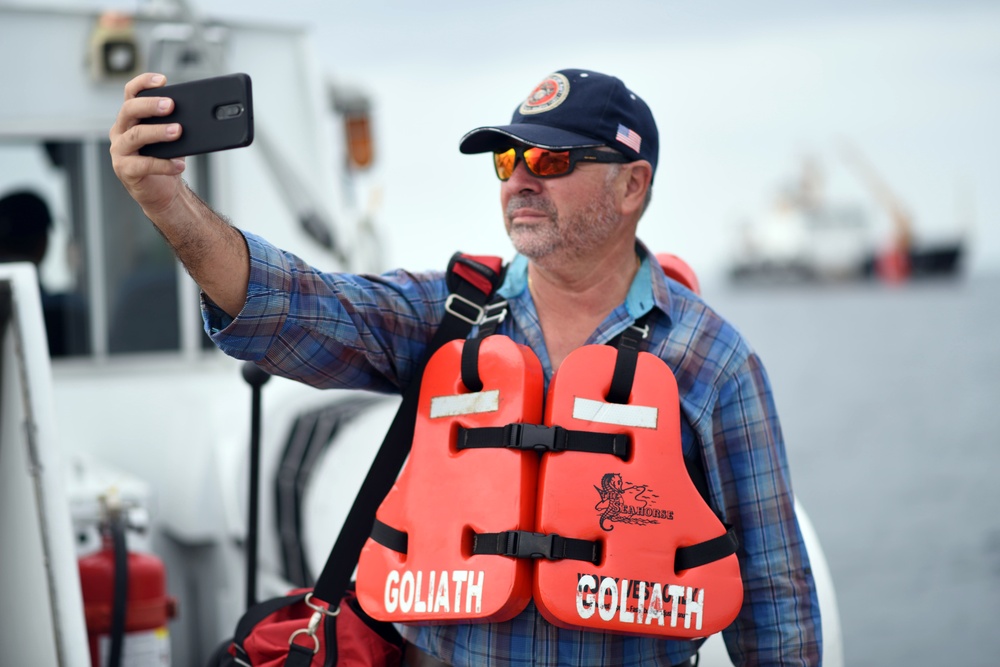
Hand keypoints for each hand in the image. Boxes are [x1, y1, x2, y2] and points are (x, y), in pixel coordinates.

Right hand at [109, 73, 186, 217]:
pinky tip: (180, 165)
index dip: (143, 83)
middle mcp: (121, 130)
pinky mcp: (125, 170)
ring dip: (158, 132)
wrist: (162, 191)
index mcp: (130, 118)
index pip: (131, 93)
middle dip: (150, 105)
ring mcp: (120, 150)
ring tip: (178, 131)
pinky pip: (143, 164)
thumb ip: (177, 123)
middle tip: (171, 105)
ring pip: (136, 135)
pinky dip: (164, 164)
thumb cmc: (166, 159)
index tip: (162, 79)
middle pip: (130, 110)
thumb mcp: (173, 138)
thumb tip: (199, 114)